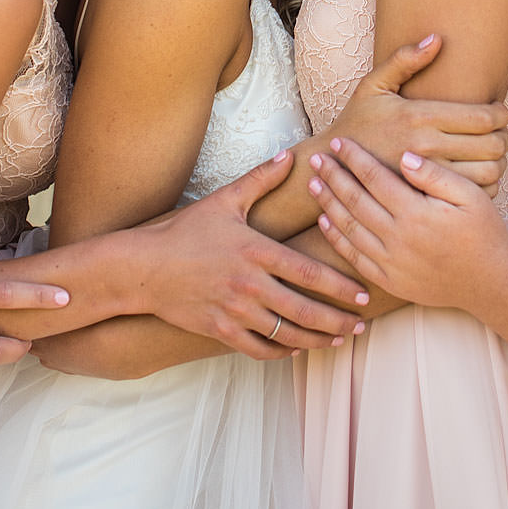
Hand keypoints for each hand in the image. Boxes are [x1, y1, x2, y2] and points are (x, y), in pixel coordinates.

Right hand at [132, 153, 370, 359]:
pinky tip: (296, 349)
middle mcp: (249, 284)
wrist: (143, 268)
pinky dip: (281, 352)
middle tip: (360, 326)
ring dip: (316, 340)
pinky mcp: (219, 330)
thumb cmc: (186, 232)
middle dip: (337, 321)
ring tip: (336, 340)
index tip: (364, 295)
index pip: (309, 273)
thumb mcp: (225, 201)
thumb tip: (291, 155)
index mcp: (256, 251)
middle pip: (304, 310)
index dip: (340, 287)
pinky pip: (258, 349)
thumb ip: (261, 180)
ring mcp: (234, 310)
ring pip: (285, 334)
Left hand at [308, 138, 507, 309]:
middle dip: (333, 176)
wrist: (488, 282)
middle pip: (354, 201)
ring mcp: (391, 262)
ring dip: (327, 203)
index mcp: (416, 213)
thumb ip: (435, 175)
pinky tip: (325, 220)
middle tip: (316, 157)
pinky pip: (353, 256)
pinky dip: (336, 238)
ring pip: (348, 228)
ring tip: (313, 184)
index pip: (375, 178)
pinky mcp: (388, 280)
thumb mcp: (470, 196)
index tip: (340, 142)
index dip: (355, 158)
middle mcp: (398, 238)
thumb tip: (404, 155)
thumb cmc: (482, 232)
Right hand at [325, 35, 507, 189]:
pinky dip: (485, 187)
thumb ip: (404, 60)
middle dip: (504, 137)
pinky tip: (476, 176)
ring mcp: (428, 176)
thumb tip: (436, 38)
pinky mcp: (426, 197)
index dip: (501, 114)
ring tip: (492, 154)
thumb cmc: (356, 123)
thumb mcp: (373, 86)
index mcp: (420, 116)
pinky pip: (473, 195)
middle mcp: (427, 146)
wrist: (332, 167)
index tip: (498, 112)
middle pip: (492, 145)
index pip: (483, 117)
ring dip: (499, 162)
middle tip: (501, 133)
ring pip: (489, 172)